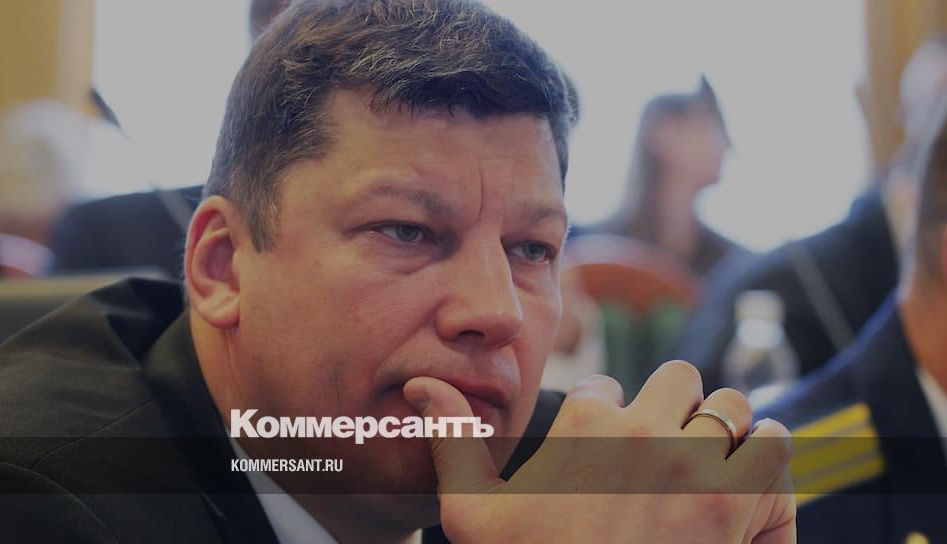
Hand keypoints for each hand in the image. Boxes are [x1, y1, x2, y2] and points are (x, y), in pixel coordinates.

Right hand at [404, 361, 794, 543]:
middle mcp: (641, 431)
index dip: (598, 417)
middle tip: (661, 451)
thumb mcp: (472, 514)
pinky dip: (765, 456)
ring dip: (722, 428)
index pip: (602, 386)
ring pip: (730, 402)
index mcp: (581, 425)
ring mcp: (696, 462)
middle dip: (670, 406)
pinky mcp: (740, 500)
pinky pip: (774, 441)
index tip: (598, 458)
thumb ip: (451, 441)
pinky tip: (742, 485)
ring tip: (705, 466)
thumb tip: (422, 384)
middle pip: (677, 376)